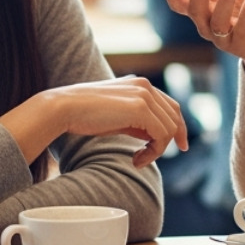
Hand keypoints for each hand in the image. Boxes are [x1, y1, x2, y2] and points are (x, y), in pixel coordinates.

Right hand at [0, 76, 189, 166]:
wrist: (64, 108)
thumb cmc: (84, 115)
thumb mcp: (117, 116)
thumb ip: (137, 120)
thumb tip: (154, 136)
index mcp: (140, 84)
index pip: (171, 105)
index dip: (179, 127)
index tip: (180, 146)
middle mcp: (145, 86)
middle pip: (175, 115)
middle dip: (174, 139)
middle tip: (155, 158)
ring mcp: (144, 95)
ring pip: (170, 127)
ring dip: (157, 150)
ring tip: (137, 160)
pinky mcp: (140, 108)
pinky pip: (162, 134)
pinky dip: (154, 152)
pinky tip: (135, 160)